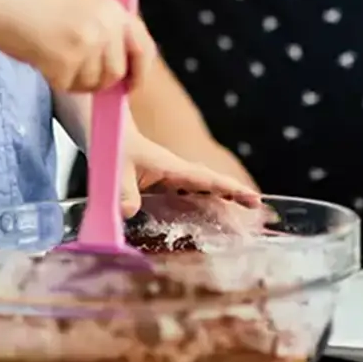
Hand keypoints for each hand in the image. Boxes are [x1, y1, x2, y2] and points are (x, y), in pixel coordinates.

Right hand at [0, 0, 154, 93]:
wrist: (4, 0)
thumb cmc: (37, 6)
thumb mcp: (85, 8)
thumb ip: (107, 32)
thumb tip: (123, 71)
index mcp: (114, 10)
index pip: (144, 48)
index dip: (139, 72)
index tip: (130, 86)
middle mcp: (106, 25)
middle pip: (117, 73)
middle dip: (99, 80)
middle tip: (76, 70)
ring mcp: (87, 43)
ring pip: (93, 83)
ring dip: (75, 80)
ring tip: (55, 58)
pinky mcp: (66, 60)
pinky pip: (69, 86)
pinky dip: (55, 80)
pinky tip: (43, 59)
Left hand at [117, 127, 261, 217]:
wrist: (105, 131)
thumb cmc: (113, 145)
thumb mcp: (117, 169)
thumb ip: (123, 192)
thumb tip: (129, 213)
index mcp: (173, 168)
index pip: (208, 181)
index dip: (232, 190)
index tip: (255, 199)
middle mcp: (177, 175)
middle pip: (211, 190)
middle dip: (233, 203)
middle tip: (257, 220)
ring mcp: (170, 181)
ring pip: (200, 196)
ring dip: (218, 209)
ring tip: (237, 230)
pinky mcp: (161, 187)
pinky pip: (184, 201)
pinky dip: (197, 212)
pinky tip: (202, 227)